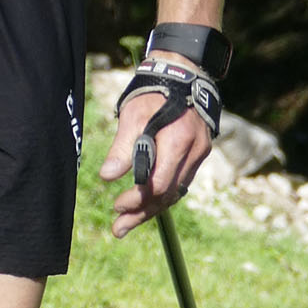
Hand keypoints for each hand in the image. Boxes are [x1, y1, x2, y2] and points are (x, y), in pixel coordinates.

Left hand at [99, 69, 213, 237]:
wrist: (183, 77)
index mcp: (178, 141)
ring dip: (151, 210)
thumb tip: (108, 176)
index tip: (116, 205)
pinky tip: (146, 206)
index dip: (137, 200)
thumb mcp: (133, 115)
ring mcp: (199, 155)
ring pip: (176, 193)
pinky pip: (180, 183)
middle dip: (142, 213)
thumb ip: (122, 147)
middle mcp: (193, 152)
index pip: (159, 184)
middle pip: (168, 195)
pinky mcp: (198, 156)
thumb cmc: (153, 95)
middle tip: (118, 229)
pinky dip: (163, 196)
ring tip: (125, 224)